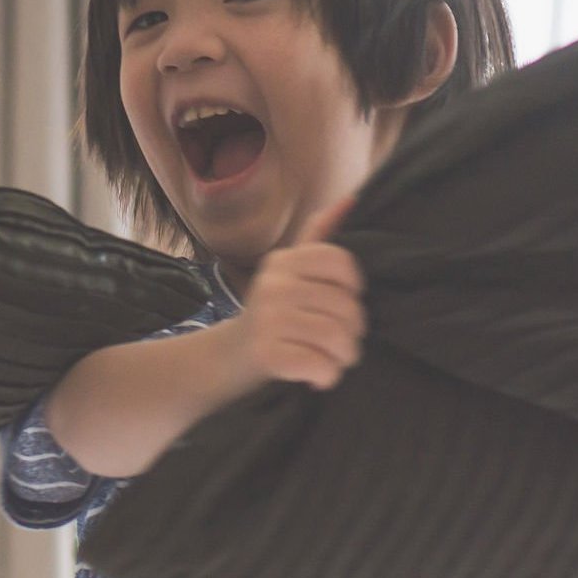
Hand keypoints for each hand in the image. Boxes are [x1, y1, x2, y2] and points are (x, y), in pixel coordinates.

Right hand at [228, 196, 365, 390]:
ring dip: (343, 358)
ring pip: (335, 337)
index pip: (342, 263)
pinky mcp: (265, 353)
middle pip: (345, 306)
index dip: (353, 288)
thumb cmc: (270, 316)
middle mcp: (274, 285)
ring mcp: (267, 319)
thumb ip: (317, 237)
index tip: (341, 303)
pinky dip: (325, 377)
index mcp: (283, 262)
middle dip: (353, 333)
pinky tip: (318, 378)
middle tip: (340, 344)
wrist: (225, 359)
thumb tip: (350, 198)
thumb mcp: (288, 272)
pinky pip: (318, 365)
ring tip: (334, 361)